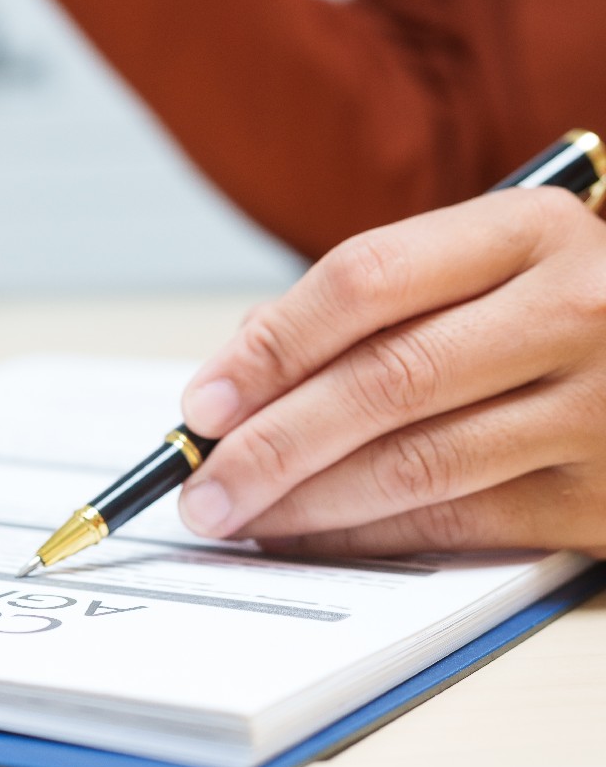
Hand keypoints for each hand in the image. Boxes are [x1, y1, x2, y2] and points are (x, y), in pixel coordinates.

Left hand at [178, 190, 605, 559]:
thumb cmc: (566, 309)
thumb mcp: (493, 265)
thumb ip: (380, 296)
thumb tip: (245, 364)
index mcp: (529, 229)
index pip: (366, 278)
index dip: (271, 346)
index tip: (205, 401)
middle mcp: (574, 309)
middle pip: (385, 380)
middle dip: (272, 442)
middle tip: (200, 482)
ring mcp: (599, 407)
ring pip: (417, 464)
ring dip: (307, 501)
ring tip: (239, 517)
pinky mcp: (604, 498)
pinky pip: (461, 524)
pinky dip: (370, 537)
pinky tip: (314, 537)